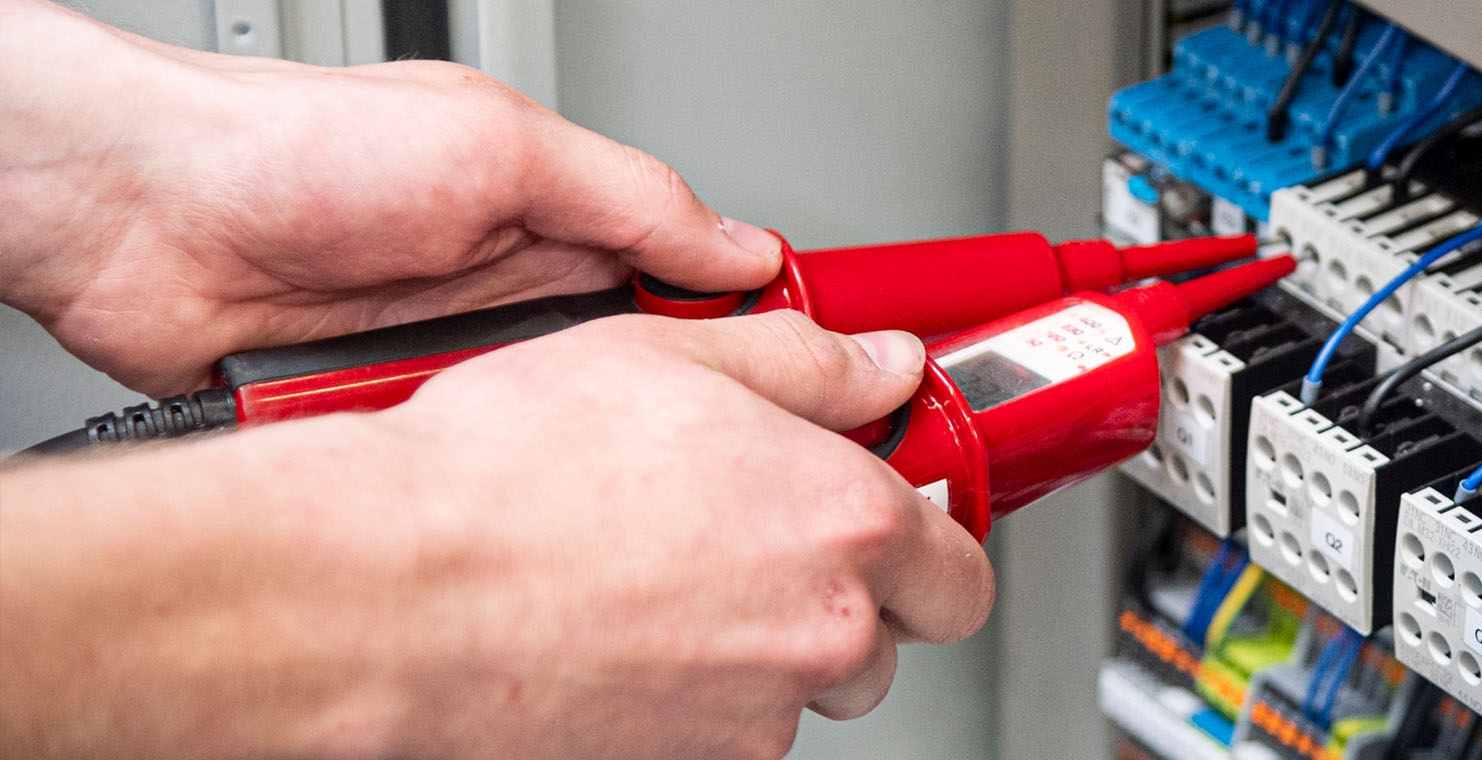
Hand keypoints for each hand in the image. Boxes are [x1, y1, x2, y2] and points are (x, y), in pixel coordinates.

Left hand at [0, 1, 780, 395]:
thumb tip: (740, 246)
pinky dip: (469, 473)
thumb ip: (629, 197)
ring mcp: (453, 363)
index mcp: (559, 216)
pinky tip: (470, 468)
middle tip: (691, 440)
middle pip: (640, 380)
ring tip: (551, 445)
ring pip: (556, 439)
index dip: (753, 332)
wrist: (129, 217)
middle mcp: (515, 292)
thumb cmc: (287, 148)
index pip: (695, 282)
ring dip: (552, 447)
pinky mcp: (391, 421)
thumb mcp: (496, 148)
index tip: (814, 379)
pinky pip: (465, 467)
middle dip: (659, 413)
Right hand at [0, 312, 994, 759]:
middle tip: (746, 541)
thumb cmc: (504, 475)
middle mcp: (821, 635)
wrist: (382, 592)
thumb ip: (809, 364)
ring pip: (795, 693)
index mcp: (845, 524)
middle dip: (837, 598)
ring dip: (756, 650)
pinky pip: (717, 733)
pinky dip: (685, 696)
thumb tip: (881, 365)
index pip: (962, 569)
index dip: (927, 544)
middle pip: (884, 640)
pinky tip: (614, 635)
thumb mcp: (671, 358)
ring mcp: (750, 720)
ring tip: (654, 582)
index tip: (889, 521)